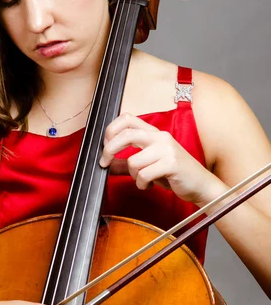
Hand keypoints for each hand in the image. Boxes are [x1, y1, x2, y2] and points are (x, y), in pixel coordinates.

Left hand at [99, 112, 219, 204]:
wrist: (201, 185)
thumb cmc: (175, 174)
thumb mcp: (150, 165)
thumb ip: (128, 163)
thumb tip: (108, 164)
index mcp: (154, 133)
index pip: (128, 118)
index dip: (111, 129)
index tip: (105, 145)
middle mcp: (160, 137)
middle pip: (126, 134)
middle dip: (109, 149)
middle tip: (104, 162)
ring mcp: (167, 149)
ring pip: (133, 161)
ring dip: (133, 176)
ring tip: (143, 180)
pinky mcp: (171, 163)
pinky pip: (143, 174)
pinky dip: (142, 184)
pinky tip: (149, 185)